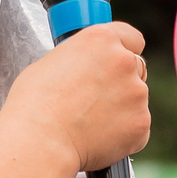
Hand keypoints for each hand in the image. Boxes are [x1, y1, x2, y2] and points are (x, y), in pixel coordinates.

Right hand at [2, 21, 152, 171]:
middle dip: (122, 82)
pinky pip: (137, 127)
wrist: (41, 141)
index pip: (131, 37)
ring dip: (122, 109)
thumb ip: (81, 60)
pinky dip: (124, 134)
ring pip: (136, 100)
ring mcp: (137, 93)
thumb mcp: (52, 62)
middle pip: (136, 68)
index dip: (123, 50)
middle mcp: (125, 61)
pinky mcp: (141, 123)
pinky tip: (97, 138)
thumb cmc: (35, 104)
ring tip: (90, 123)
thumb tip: (86, 70)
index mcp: (101, 39)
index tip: (116, 61)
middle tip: (96, 99)